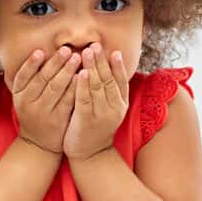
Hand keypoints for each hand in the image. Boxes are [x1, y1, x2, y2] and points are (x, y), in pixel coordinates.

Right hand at [13, 46, 81, 153]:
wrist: (39, 144)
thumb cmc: (34, 112)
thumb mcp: (25, 97)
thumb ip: (31, 79)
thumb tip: (42, 52)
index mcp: (19, 95)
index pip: (23, 76)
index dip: (31, 63)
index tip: (41, 51)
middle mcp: (28, 104)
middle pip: (42, 79)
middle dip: (55, 63)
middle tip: (67, 49)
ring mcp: (43, 113)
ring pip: (55, 89)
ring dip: (67, 71)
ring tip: (77, 58)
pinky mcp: (58, 120)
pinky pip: (67, 101)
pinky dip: (74, 87)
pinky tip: (82, 76)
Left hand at [62, 43, 129, 160]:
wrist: (90, 156)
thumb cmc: (96, 128)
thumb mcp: (108, 109)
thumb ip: (108, 91)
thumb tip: (107, 68)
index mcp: (120, 104)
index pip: (121, 81)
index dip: (118, 66)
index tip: (113, 50)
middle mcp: (114, 108)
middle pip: (108, 80)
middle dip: (101, 61)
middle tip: (95, 45)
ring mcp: (101, 115)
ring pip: (97, 87)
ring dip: (92, 67)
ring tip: (87, 52)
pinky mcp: (87, 121)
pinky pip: (85, 100)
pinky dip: (83, 85)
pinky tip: (80, 73)